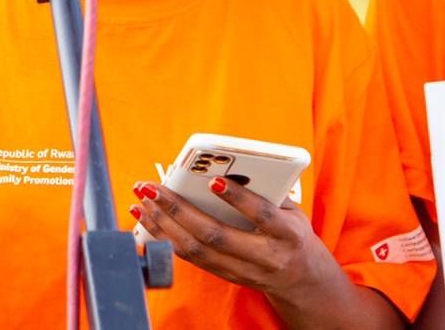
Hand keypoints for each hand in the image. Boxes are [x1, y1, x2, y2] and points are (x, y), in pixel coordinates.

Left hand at [130, 178, 337, 305]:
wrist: (302, 279)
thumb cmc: (292, 233)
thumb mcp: (293, 211)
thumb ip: (268, 191)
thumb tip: (232, 164)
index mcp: (286, 235)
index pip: (261, 216)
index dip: (238, 198)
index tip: (214, 180)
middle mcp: (263, 256)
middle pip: (215, 236)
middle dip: (179, 209)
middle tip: (153, 187)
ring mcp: (242, 270)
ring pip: (196, 250)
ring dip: (163, 223)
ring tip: (142, 200)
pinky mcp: (225, 276)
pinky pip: (191, 257)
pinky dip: (166, 236)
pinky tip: (148, 218)